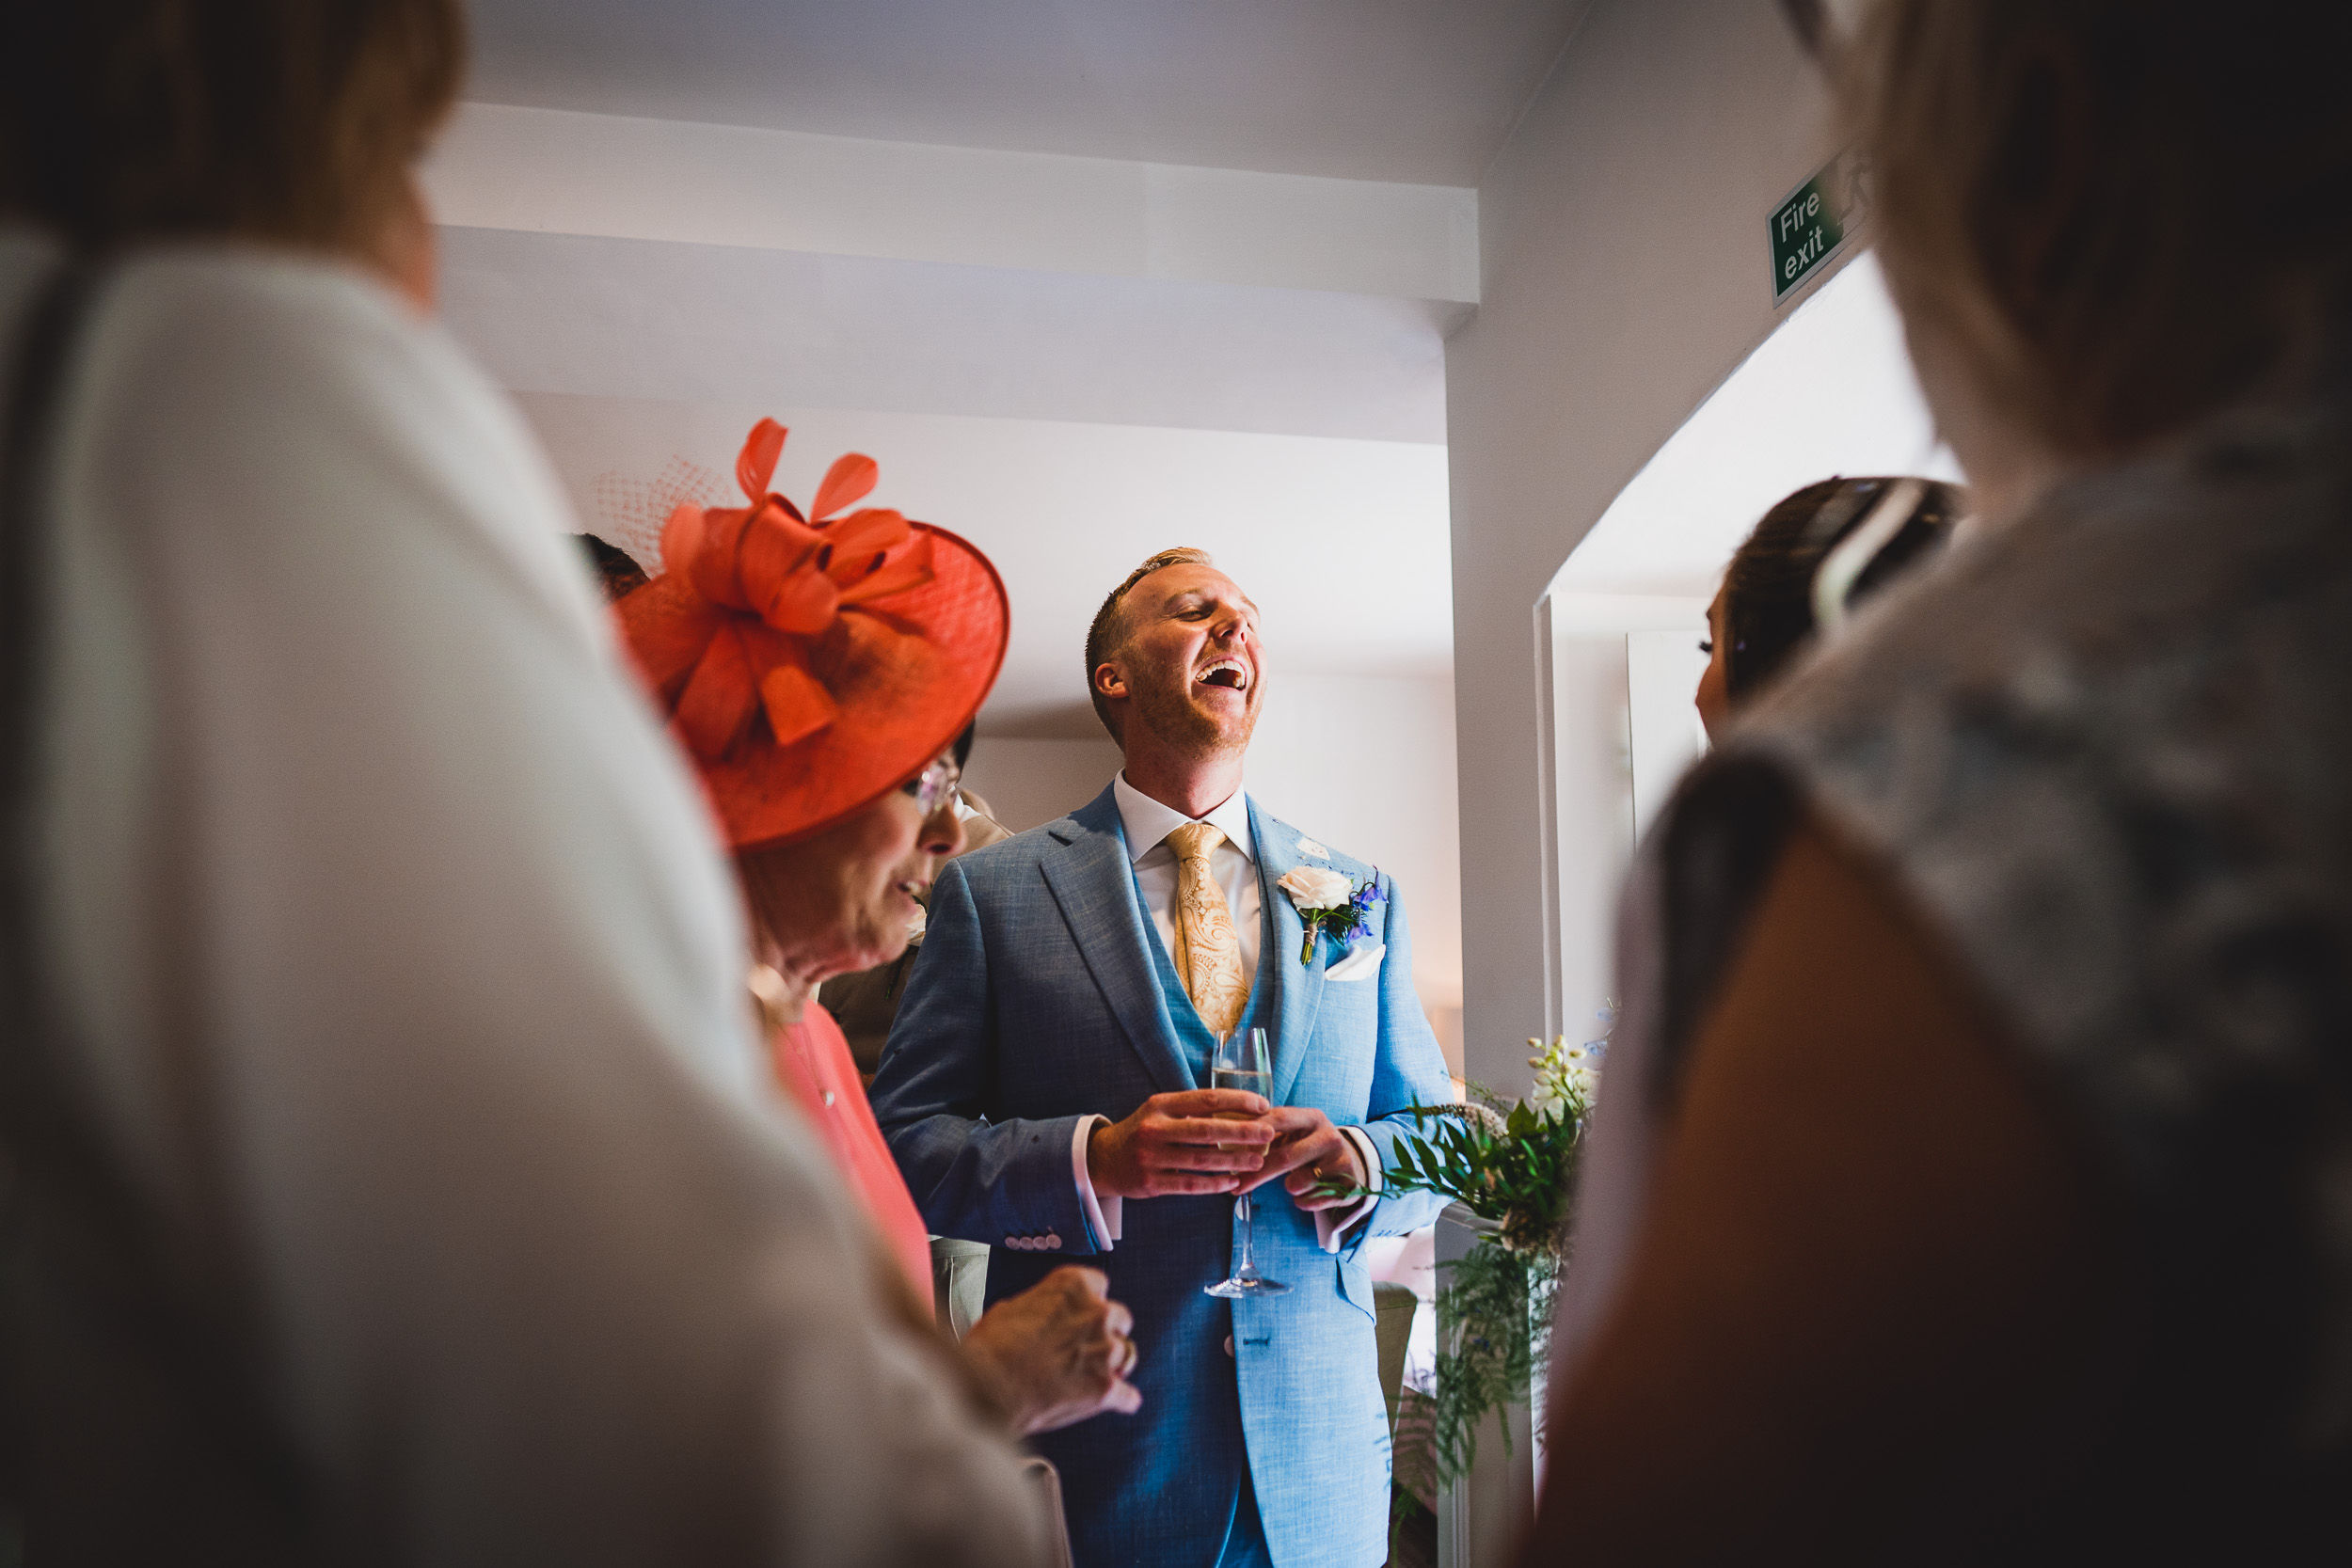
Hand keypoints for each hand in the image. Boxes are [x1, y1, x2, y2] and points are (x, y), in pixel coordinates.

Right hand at [960, 1266, 1142, 1435]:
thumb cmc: (991, 1346)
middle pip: (1120, 1319)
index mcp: (1073, 1286)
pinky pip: (1128, 1396)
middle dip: (1105, 1333)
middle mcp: (1097, 1313)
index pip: (1100, 1286)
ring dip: (1112, 1366)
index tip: (1081, 1315)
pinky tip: (1118, 1403)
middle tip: (1085, 1348)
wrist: (987, 1387)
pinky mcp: (1105, 1388)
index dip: (1089, 1304)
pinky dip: (1122, 1400)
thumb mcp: (1011, 1307)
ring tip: (1091, 1377)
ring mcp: (1104, 1352)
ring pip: (1126, 1355)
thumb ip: (1042, 1306)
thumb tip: (1043, 1316)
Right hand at [1085, 1089, 1276, 1199]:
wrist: (1103, 1159)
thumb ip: (1191, 1110)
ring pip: (1202, 1161)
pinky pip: (1190, 1185)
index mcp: (1160, 1105)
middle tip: (1268, 1133)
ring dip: (1234, 1161)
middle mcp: (1154, 1129)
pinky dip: (1215, 1184)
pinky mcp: (1151, 1183)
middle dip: (1242, 1132)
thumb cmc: (1143, 1131)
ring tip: (1257, 1161)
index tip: (1262, 1105)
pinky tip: (1233, 1182)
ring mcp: (1151, 1157)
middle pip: (1207, 1130)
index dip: (1237, 1101)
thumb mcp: (1160, 1111)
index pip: (1206, 1099)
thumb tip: (1239, 1111)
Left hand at [1239, 1107, 1366, 1208]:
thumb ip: (1268, 1133)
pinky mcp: (1348, 1186)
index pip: (1280, 1118)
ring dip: (1288, 1187)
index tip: (1232, 1146)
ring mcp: (1341, 1161)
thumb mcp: (1295, 1133)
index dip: (1256, 1131)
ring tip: (1291, 1183)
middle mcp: (1329, 1136)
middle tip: (1237, 1185)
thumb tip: (1224, 1138)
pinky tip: (1306, 1194)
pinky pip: (1311, 1201)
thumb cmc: (1309, 1147)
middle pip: (1286, 1157)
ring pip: (1299, 1182)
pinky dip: (1302, 1201)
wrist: (1350, 1165)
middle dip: (1258, 1173)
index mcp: (1312, 1118)